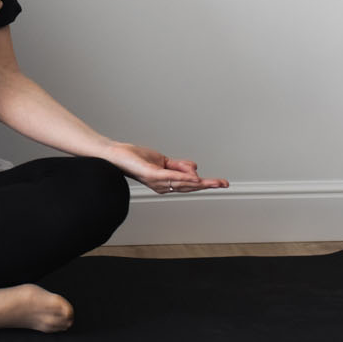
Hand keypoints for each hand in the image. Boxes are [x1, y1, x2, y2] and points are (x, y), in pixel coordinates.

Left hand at [105, 142, 229, 194]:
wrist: (118, 155)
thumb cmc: (136, 158)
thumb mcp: (163, 160)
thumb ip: (179, 165)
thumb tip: (195, 168)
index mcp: (167, 183)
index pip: (189, 183)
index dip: (206, 183)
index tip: (222, 183)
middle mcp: (163, 186)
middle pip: (190, 186)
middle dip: (208, 185)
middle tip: (224, 184)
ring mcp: (158, 182)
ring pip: (183, 183)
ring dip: (201, 183)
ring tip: (215, 182)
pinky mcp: (152, 175)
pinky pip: (171, 177)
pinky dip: (183, 178)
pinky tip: (194, 178)